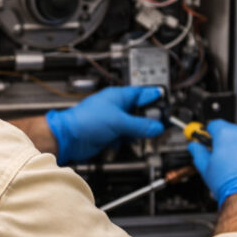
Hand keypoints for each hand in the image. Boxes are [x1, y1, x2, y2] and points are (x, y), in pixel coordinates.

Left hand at [45, 86, 164, 163]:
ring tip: (139, 136)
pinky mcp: (110, 134)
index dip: (156, 99)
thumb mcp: (119, 121)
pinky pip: (125, 137)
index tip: (168, 106)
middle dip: (148, 121)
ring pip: (134, 126)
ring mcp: (113, 121)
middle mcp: (117, 107)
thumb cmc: (86, 121)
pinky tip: (125, 142)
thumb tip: (157, 126)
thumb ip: (140, 125)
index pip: (143, 94)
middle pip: (141, 112)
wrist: (69, 137)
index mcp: (119, 96)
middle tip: (157, 127)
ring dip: (137, 133)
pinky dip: (127, 141)